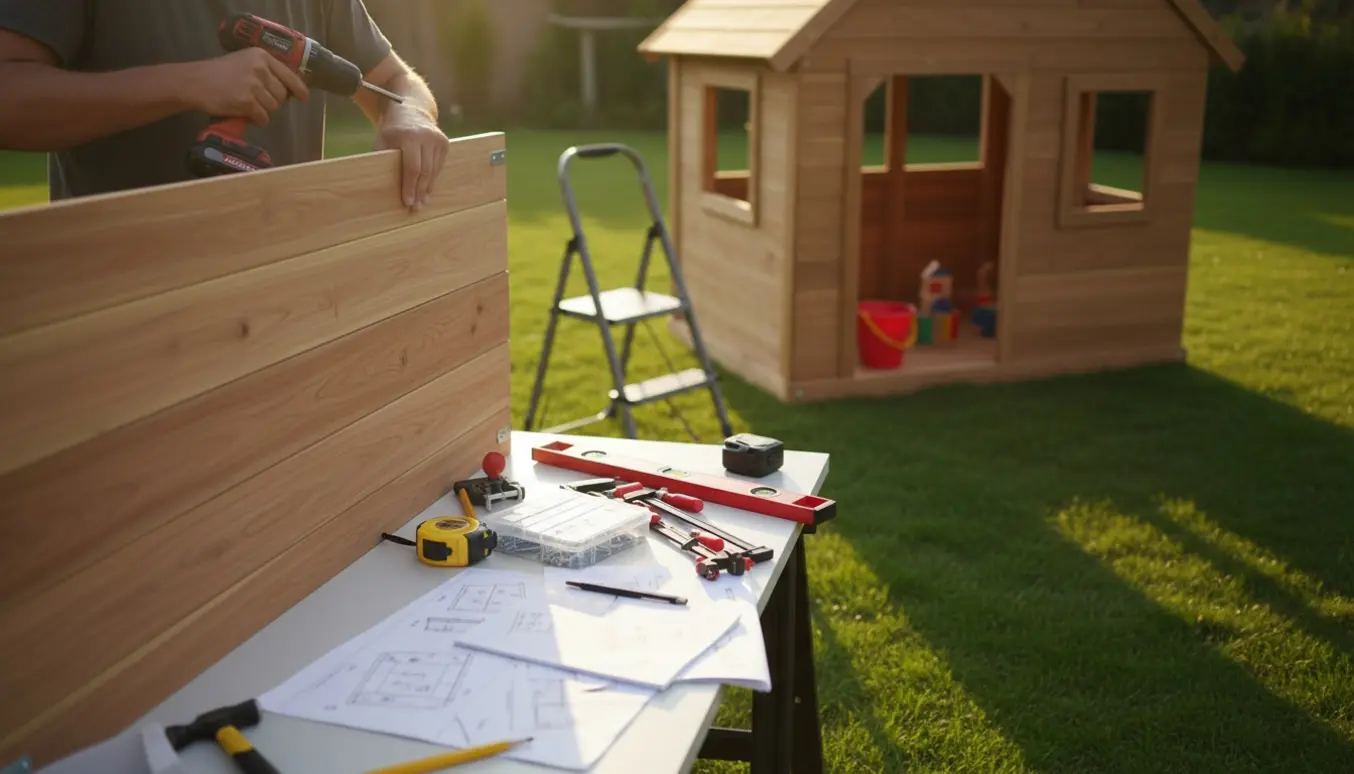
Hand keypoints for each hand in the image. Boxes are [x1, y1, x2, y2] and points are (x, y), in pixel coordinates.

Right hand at [183, 48, 309, 124]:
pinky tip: (244, 113)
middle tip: (257, 101)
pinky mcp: (247, 102)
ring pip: (274, 108)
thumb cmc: (219, 73)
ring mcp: (254, 85)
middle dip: (273, 102)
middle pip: (281, 95)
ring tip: (247, 105)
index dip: (299, 88)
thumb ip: (265, 70)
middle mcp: (260, 68)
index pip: (289, 74)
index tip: (304, 97)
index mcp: (262, 56)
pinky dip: (256, 119)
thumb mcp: (244, 62)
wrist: (195, 82)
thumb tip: (287, 90)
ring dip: (263, 111)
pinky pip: (264, 118)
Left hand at [376, 104, 448, 210]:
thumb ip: (382, 158)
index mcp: (409, 137)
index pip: (412, 167)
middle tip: (416, 207)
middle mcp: (427, 137)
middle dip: (419, 191)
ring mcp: (438, 139)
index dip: (410, 187)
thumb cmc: (393, 129)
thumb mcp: (383, 140)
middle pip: (425, 171)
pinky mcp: (445, 143)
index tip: (408, 202)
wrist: (411, 109)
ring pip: (434, 171)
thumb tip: (378, 184)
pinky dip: (433, 179)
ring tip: (422, 202)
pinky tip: (428, 190)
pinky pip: (439, 166)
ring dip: (427, 188)